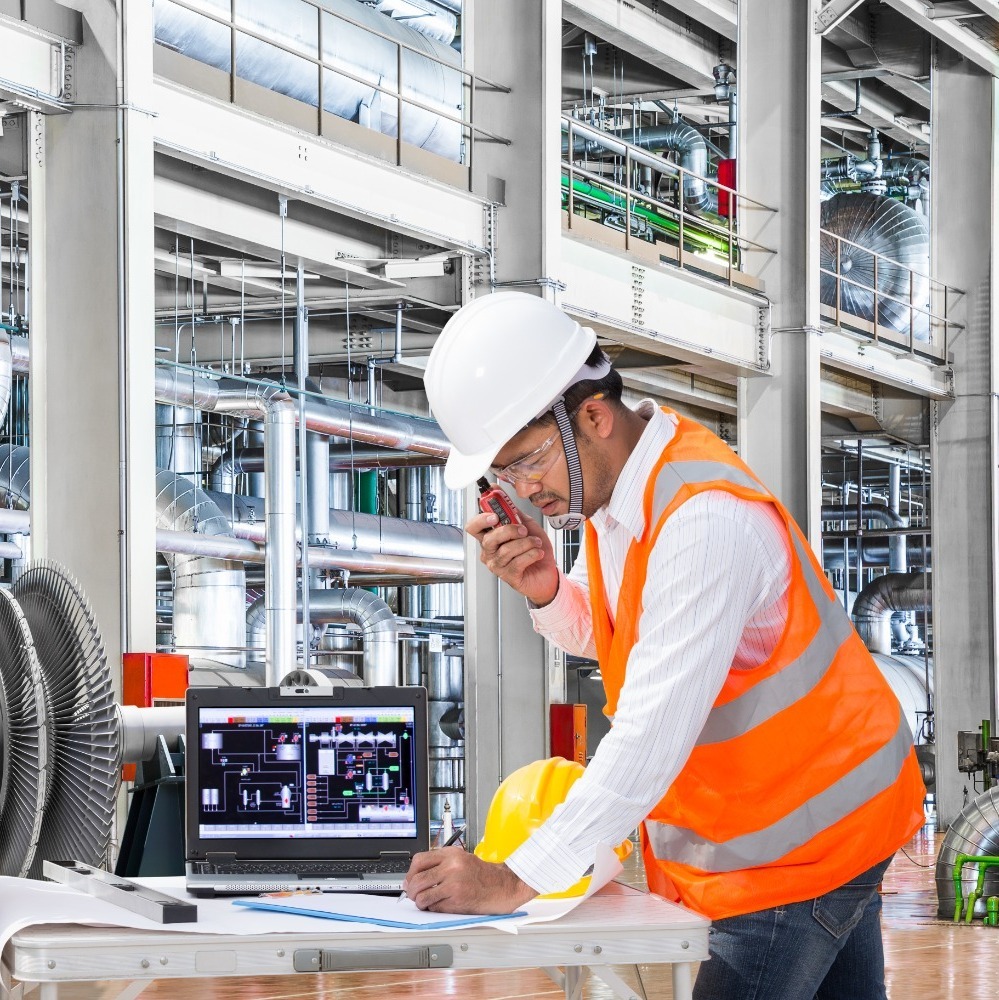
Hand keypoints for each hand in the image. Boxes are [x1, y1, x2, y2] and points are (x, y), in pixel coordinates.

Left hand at [402, 848, 536, 913]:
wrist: (504, 885)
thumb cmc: (483, 875)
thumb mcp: (461, 859)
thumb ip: (440, 864)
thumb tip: (415, 878)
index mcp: (451, 854)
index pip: (419, 861)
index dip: (410, 874)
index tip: (410, 881)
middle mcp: (451, 867)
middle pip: (417, 880)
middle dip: (412, 891)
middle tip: (414, 895)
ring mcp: (454, 884)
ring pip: (422, 897)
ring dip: (421, 903)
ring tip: (426, 903)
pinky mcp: (457, 901)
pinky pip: (435, 908)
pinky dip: (434, 909)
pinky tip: (441, 906)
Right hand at [466, 510, 558, 606]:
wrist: (548, 572)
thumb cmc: (536, 550)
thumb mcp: (528, 525)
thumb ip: (515, 514)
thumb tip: (505, 501)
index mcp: (491, 537)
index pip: (474, 527)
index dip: (481, 519)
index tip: (495, 515)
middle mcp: (490, 552)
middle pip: (489, 539)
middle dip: (509, 530)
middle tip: (523, 530)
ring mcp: (497, 565)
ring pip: (506, 550)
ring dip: (527, 543)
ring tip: (536, 543)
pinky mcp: (508, 576)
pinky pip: (518, 562)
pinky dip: (532, 554)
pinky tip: (537, 553)